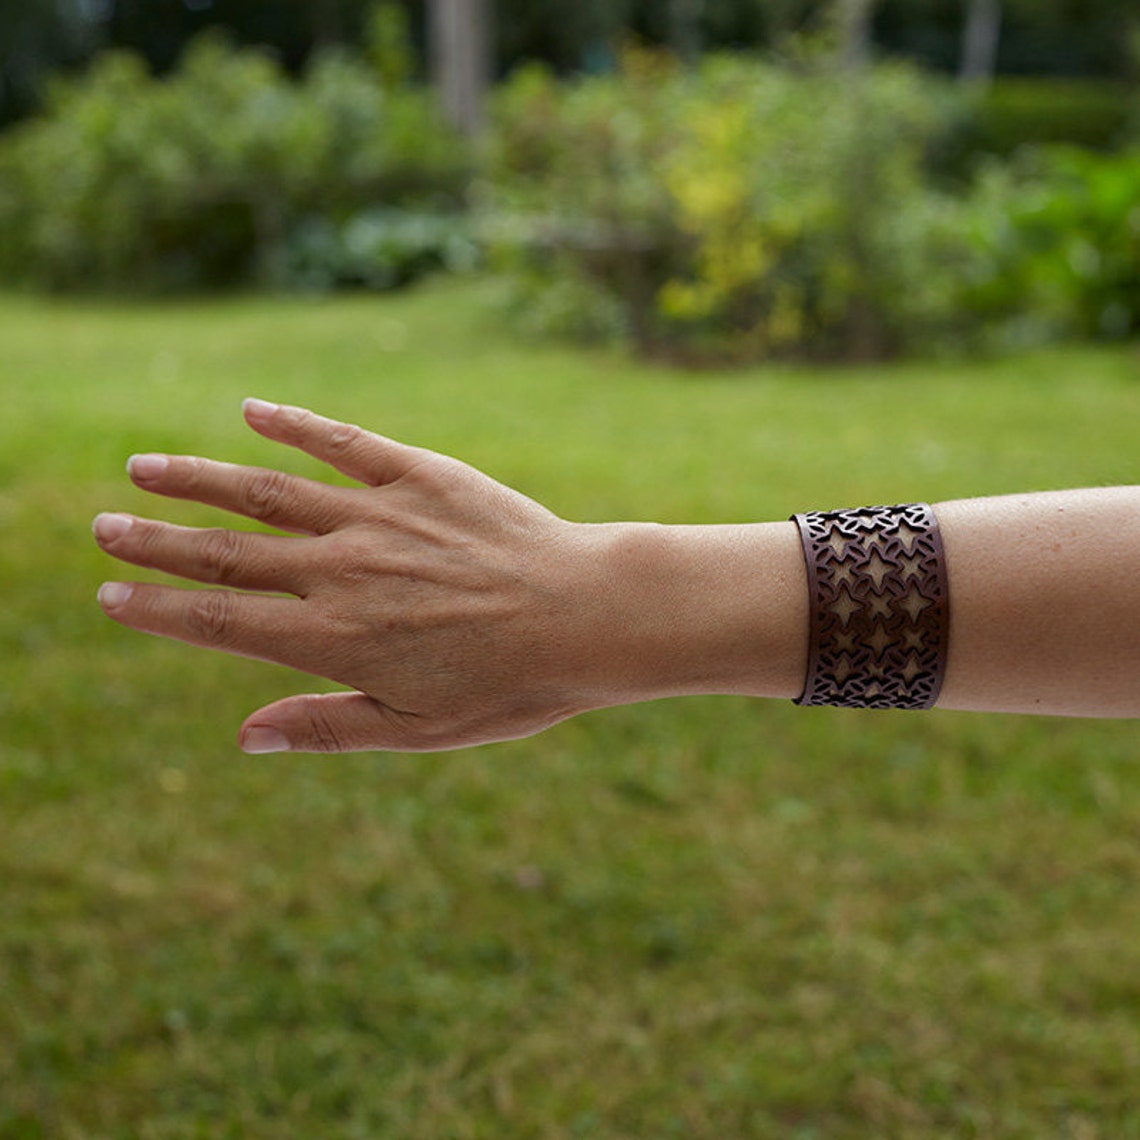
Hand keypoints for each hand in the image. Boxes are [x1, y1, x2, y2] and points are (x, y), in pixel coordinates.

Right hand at [94, 400, 603, 752]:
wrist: (588, 614)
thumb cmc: (512, 684)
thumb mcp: (419, 727)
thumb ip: (328, 726)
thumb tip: (243, 739)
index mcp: (337, 639)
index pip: (223, 620)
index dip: (160, 608)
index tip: (110, 594)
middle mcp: (343, 571)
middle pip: (228, 551)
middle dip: (157, 539)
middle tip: (101, 525)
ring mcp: (379, 516)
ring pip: (267, 490)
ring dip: (199, 478)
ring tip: (144, 468)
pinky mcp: (420, 474)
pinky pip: (341, 441)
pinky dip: (292, 423)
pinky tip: (251, 409)